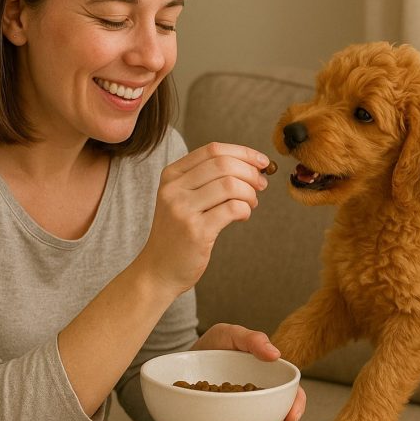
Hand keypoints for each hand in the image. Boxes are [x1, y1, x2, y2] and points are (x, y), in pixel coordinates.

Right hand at [138, 143, 269, 294]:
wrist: (158, 270)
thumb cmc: (177, 233)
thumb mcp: (182, 198)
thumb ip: (207, 180)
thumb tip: (251, 166)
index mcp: (171, 175)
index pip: (212, 150)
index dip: (243, 152)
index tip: (261, 162)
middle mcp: (173, 189)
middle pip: (223, 164)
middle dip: (250, 172)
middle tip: (261, 185)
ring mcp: (182, 210)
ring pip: (230, 185)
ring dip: (249, 193)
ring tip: (251, 203)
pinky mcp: (196, 231)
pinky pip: (232, 209)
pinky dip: (245, 210)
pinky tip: (243, 216)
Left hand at [193, 324, 306, 420]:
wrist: (186, 357)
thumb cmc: (215, 343)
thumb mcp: (231, 334)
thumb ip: (252, 339)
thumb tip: (276, 354)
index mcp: (269, 375)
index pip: (291, 391)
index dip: (296, 405)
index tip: (290, 417)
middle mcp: (261, 395)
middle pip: (279, 418)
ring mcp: (245, 408)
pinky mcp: (229, 418)